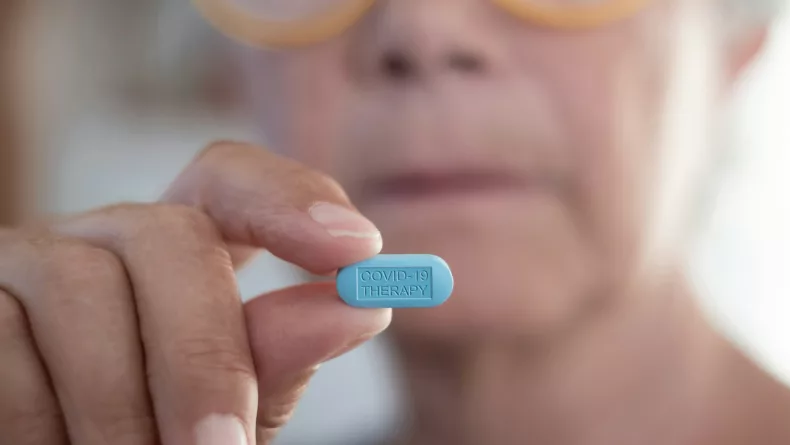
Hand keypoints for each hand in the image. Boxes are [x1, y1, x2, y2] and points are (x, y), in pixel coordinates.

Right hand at [0, 142, 390, 444]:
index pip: (233, 180)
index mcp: (178, 250)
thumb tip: (354, 307)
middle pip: (168, 234)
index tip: (359, 251)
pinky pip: (5, 341)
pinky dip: (43, 421)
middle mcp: (105, 237)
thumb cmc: (155, 432)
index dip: (292, 198)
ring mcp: (27, 262)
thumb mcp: (225, 406)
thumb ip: (274, 359)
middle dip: (202, 352)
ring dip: (119, 404)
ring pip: (80, 286)